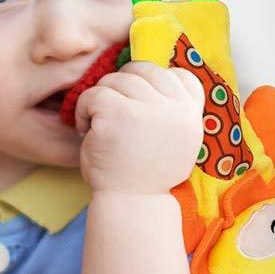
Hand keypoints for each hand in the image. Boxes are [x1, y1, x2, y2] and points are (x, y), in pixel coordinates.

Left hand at [74, 61, 203, 194]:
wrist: (132, 203)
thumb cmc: (147, 173)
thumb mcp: (176, 139)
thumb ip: (173, 110)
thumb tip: (154, 74)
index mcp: (190, 111)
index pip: (180, 75)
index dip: (153, 83)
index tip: (138, 106)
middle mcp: (174, 105)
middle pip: (142, 70)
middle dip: (122, 88)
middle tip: (112, 115)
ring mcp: (147, 107)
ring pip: (115, 79)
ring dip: (100, 100)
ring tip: (100, 127)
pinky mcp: (117, 112)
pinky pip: (93, 94)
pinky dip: (83, 110)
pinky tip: (86, 131)